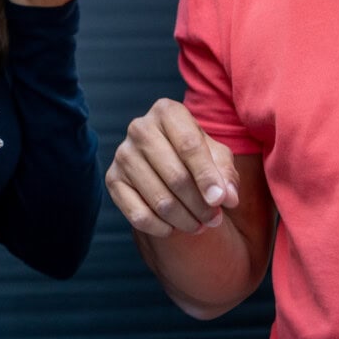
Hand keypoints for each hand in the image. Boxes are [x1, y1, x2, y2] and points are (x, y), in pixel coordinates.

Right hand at [105, 98, 239, 236]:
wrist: (167, 161)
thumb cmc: (195, 155)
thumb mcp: (217, 155)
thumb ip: (226, 174)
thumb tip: (227, 197)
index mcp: (167, 111)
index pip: (189, 145)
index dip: (207, 177)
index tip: (220, 201)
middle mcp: (140, 128)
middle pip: (176, 176)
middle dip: (200, 205)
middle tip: (214, 219)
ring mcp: (123, 154)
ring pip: (159, 199)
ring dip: (184, 220)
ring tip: (200, 225)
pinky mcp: (112, 179)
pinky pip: (137, 214)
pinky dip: (160, 227)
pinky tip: (173, 228)